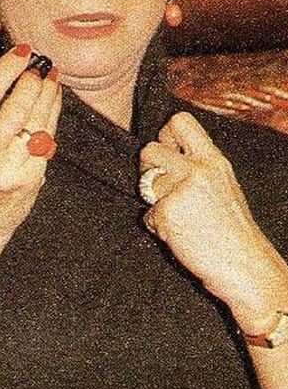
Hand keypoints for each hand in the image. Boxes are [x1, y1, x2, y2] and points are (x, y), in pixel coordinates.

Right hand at [0, 45, 60, 243]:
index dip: (7, 68)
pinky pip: (47, 139)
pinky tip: (53, 100)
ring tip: (50, 77)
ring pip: (36, 121)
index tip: (21, 51)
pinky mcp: (32, 178)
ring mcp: (11, 169)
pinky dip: (52, 115)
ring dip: (47, 93)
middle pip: (16, 106)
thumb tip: (12, 73)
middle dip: (32, 79)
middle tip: (39, 64)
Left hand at [140, 112, 287, 331]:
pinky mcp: (167, 214)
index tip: (168, 156)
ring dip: (153, 201)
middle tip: (161, 187)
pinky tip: (179, 234)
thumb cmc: (231, 231)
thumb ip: (197, 168)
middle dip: (148, 167)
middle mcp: (198, 170)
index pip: (179, 122)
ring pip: (145, 184)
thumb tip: (164, 156)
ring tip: (177, 216)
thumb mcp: (222, 186)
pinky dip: (157, 227)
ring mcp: (181, 191)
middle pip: (149, 149)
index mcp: (214, 160)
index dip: (165, 136)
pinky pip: (146, 215)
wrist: (244, 266)